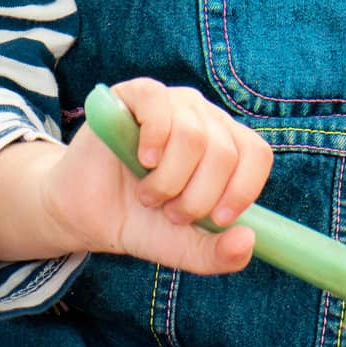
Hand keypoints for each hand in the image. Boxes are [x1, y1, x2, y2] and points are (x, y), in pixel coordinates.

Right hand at [39, 78, 274, 275]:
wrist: (89, 213)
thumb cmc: (142, 221)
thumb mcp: (183, 248)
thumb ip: (217, 253)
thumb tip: (248, 241)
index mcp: (226, 146)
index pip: (256, 155)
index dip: (242, 190)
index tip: (217, 219)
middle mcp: (205, 118)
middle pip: (223, 152)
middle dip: (195, 197)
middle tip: (169, 211)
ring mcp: (173, 102)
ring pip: (192, 135)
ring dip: (168, 180)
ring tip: (149, 193)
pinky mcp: (138, 93)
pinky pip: (159, 104)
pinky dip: (153, 140)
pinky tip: (142, 160)